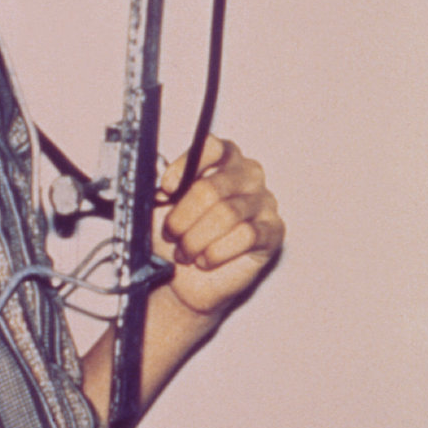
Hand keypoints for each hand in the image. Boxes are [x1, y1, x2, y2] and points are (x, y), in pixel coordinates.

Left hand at [156, 134, 283, 320]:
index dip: (184, 167)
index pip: (210, 147)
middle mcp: (247, 174)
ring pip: (226, 214)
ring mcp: (263, 202)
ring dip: (196, 239)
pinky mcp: (272, 231)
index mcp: (222, 158)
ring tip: (184, 252)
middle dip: (182, 217)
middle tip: (170, 234)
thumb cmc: (177, 236)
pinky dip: (216, 252)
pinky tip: (205, 260)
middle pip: (211, 187)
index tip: (166, 189)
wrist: (184, 280)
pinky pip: (246, 236)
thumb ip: (158, 185)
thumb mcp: (158, 207)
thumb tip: (154, 170)